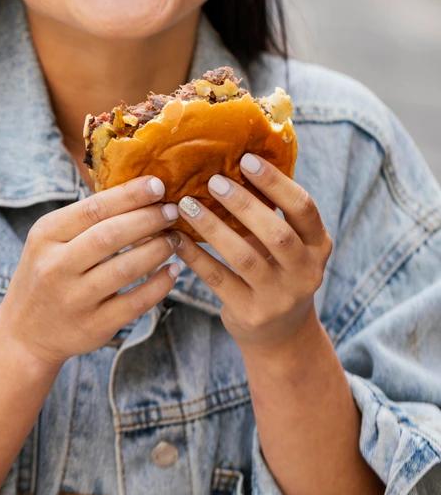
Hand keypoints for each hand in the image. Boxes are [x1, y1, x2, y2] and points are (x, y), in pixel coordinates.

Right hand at [0, 175, 181, 368]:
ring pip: (125, 269)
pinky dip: (160, 285)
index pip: (93, 209)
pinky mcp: (93, 327)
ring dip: (158, 250)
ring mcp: (74, 299)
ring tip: (175, 239)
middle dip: (149, 220)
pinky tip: (173, 271)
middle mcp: (56, 267)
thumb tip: (139, 193)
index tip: (158, 185)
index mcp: (46, 236)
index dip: (130, 196)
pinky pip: (135, 303)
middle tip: (173, 211)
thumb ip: (85, 219)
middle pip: (110, 236)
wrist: (24, 333)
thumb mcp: (49, 240)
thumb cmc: (46, 273)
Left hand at [171, 153, 332, 350]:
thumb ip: (272, 211)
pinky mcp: (252, 313)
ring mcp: (280, 297)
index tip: (246, 160)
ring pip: (244, 257)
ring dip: (212, 228)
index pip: (304, 208)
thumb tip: (234, 159)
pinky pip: (219, 279)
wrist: (281, 335)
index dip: (276, 183)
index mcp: (318, 245)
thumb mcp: (288, 244)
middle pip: (276, 233)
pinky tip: (176, 238)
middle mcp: (306, 272)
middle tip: (213, 181)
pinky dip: (196, 256)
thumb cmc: (277, 270)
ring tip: (186, 205)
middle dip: (243, 204)